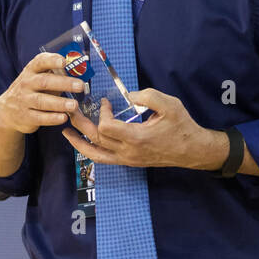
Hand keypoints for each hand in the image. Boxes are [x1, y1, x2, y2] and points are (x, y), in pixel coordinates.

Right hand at [0, 52, 86, 134]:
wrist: (7, 111)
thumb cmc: (30, 90)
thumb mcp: (37, 78)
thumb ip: (54, 75)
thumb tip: (79, 72)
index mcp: (31, 71)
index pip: (40, 62)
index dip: (52, 60)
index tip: (64, 62)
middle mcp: (26, 84)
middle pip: (44, 82)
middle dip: (64, 83)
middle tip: (80, 86)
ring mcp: (24, 100)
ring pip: (42, 101)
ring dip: (60, 103)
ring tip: (74, 105)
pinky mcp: (26, 117)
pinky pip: (40, 117)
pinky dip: (52, 118)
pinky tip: (63, 117)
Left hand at [61, 87, 224, 170]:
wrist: (192, 150)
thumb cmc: (181, 126)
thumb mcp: (169, 104)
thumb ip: (147, 96)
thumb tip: (127, 96)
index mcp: (136, 138)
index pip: (106, 127)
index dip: (102, 112)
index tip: (105, 102)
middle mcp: (128, 152)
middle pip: (96, 139)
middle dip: (81, 123)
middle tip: (71, 110)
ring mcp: (127, 160)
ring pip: (96, 154)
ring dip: (79, 142)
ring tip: (66, 132)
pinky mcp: (129, 162)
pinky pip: (104, 159)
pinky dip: (90, 151)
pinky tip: (83, 143)